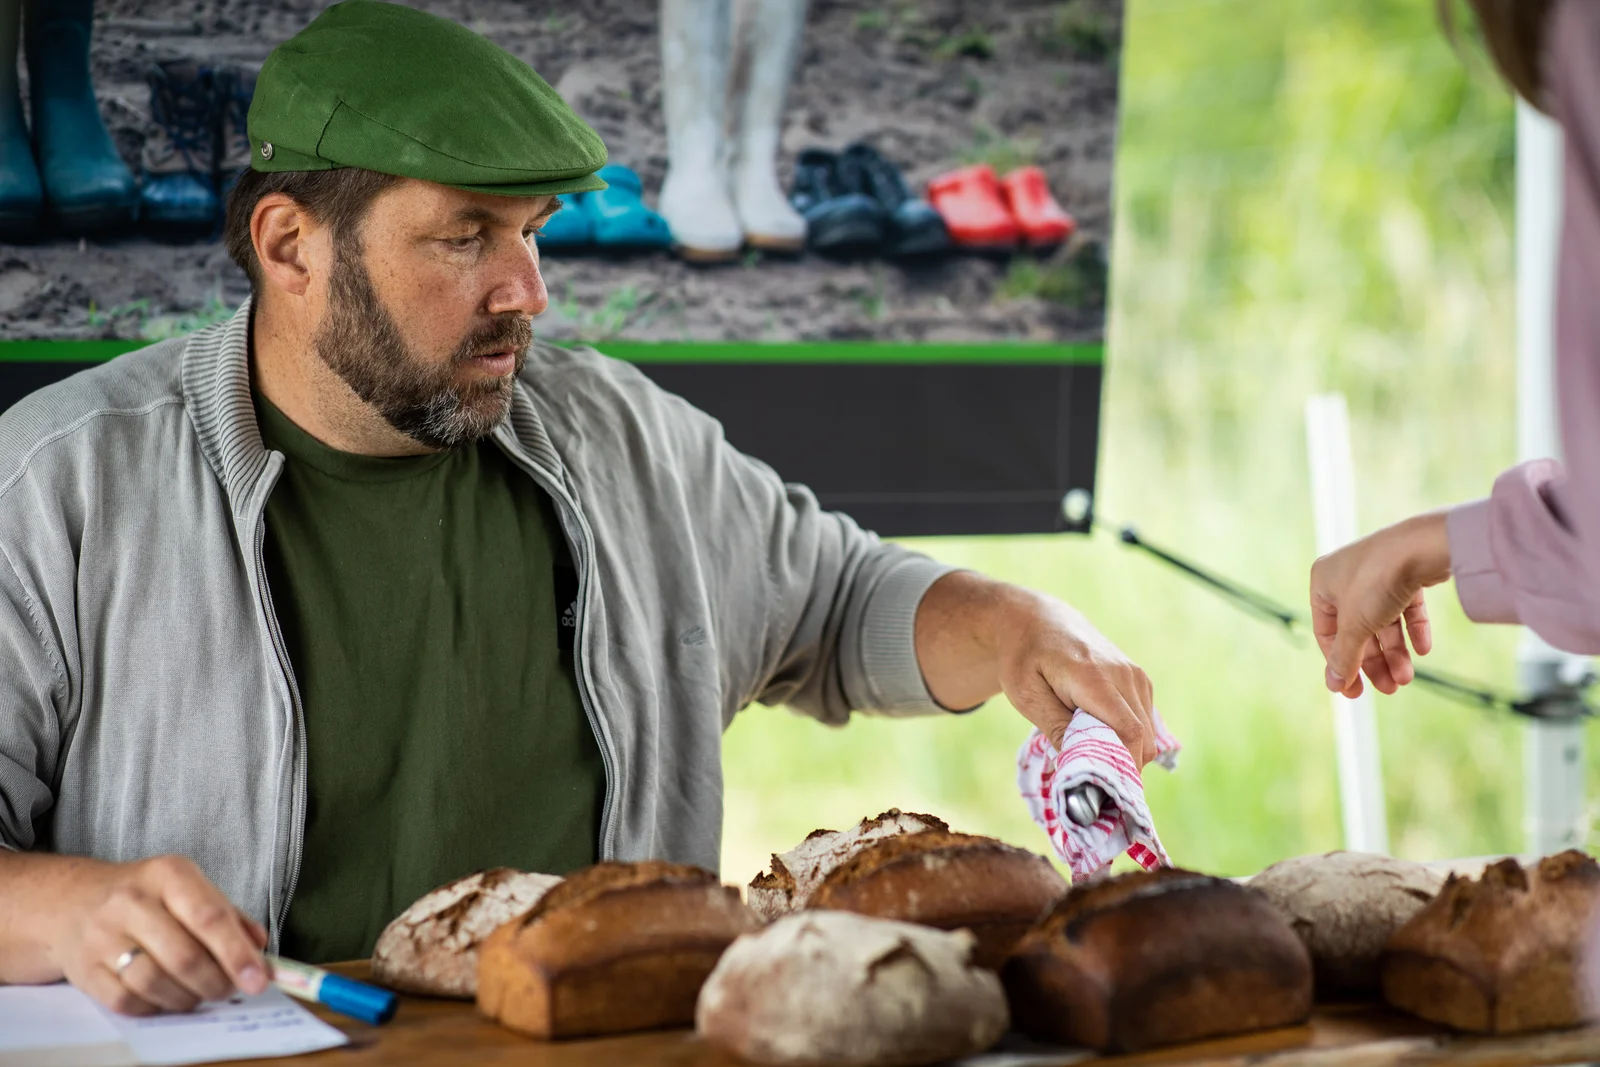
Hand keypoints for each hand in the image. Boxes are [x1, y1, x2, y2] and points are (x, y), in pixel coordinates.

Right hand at [47, 854, 269, 1015]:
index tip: (258, 980)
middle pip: (184, 956)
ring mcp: (103, 937)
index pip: (208, 917)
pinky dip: (156, 1007)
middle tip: (229, 990)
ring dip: (188, 997)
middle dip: (216, 982)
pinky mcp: (85, 970)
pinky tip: (167, 998)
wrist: (73, 902)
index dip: (237, 953)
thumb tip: (260, 948)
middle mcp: (132, 902)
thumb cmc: (147, 897)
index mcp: (168, 875)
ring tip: (200, 994)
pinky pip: (127, 1001)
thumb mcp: (189, 889)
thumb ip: (228, 916)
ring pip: (155, 982)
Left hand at [993, 593, 1158, 767]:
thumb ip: (1057, 730)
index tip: (1101, 793)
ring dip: (1125, 754)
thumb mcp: (1027, 696)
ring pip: (1148, 735)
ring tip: (1089, 756)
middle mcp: (1125, 675)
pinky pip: (1145, 723)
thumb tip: (1080, 769)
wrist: (1038, 621)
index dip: (1122, 768)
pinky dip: (1129, 739)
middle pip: (1143, 740)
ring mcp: (1136, 676)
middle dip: (1122, 769)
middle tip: (1091, 784)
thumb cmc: (1025, 659)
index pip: (1129, 734)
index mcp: (1095, 678)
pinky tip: (1099, 737)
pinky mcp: (1139, 680)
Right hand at [1310, 512, 1452, 697]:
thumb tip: (1334, 684)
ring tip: (1407, 677)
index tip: (1354, 691)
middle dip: (1373, 661)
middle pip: (1358, 630)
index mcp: (1323, 583)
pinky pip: (1405, 608)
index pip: (1326, 632)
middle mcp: (1347, 577)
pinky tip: (1423, 650)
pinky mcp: (1406, 574)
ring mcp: (1377, 575)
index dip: (1340, 663)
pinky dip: (1413, 630)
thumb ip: (1344, 656)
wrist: (1423, 546)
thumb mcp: (1355, 625)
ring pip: (1383, 622)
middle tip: (1389, 688)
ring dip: (1395, 653)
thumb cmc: (1378, 580)